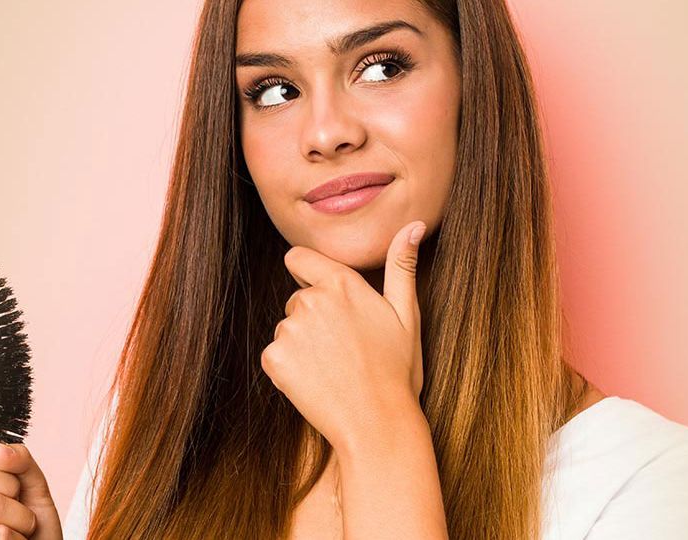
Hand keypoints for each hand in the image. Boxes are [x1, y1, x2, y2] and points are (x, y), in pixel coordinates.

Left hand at [261, 220, 427, 450]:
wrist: (377, 423)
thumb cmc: (396, 371)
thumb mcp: (407, 315)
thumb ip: (401, 266)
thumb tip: (413, 225)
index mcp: (341, 283)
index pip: (298, 258)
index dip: (308, 275)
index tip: (325, 299)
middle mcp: (310, 300)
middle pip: (296, 300)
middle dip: (313, 319)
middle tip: (344, 350)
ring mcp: (290, 329)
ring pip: (287, 330)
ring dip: (302, 347)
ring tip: (334, 369)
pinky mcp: (274, 359)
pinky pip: (276, 357)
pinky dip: (290, 370)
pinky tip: (317, 383)